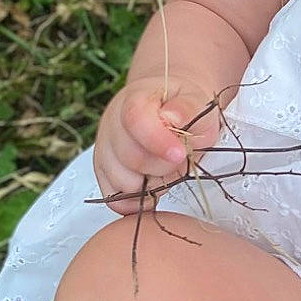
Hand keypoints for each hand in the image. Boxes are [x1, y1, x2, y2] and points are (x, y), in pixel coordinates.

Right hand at [93, 75, 224, 211]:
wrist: (168, 110)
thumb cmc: (181, 108)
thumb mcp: (196, 101)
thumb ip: (188, 108)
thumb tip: (174, 117)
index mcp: (134, 100)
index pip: (135, 120)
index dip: (158, 141)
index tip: (180, 153)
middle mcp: (112, 125)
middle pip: (131, 158)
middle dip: (163, 166)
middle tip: (180, 159)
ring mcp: (104, 151)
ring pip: (121, 182)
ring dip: (151, 184)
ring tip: (166, 169)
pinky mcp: (104, 174)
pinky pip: (115, 199)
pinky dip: (137, 200)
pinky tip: (153, 186)